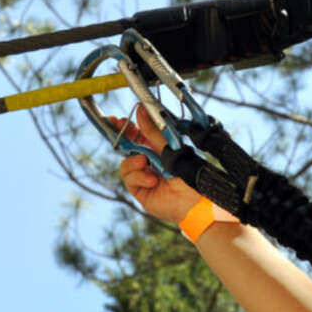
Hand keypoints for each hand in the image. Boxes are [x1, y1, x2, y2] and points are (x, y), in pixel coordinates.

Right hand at [113, 104, 205, 223]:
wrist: (193, 201)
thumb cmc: (188, 175)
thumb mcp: (169, 148)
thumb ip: (153, 132)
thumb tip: (141, 110)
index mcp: (158, 150)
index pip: (138, 136)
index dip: (127, 128)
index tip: (118, 120)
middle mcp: (149, 162)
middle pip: (128, 148)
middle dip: (121, 138)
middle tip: (117, 128)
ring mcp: (143, 176)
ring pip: (125, 164)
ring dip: (133, 162)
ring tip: (144, 163)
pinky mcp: (139, 190)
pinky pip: (129, 179)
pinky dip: (139, 177)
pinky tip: (152, 180)